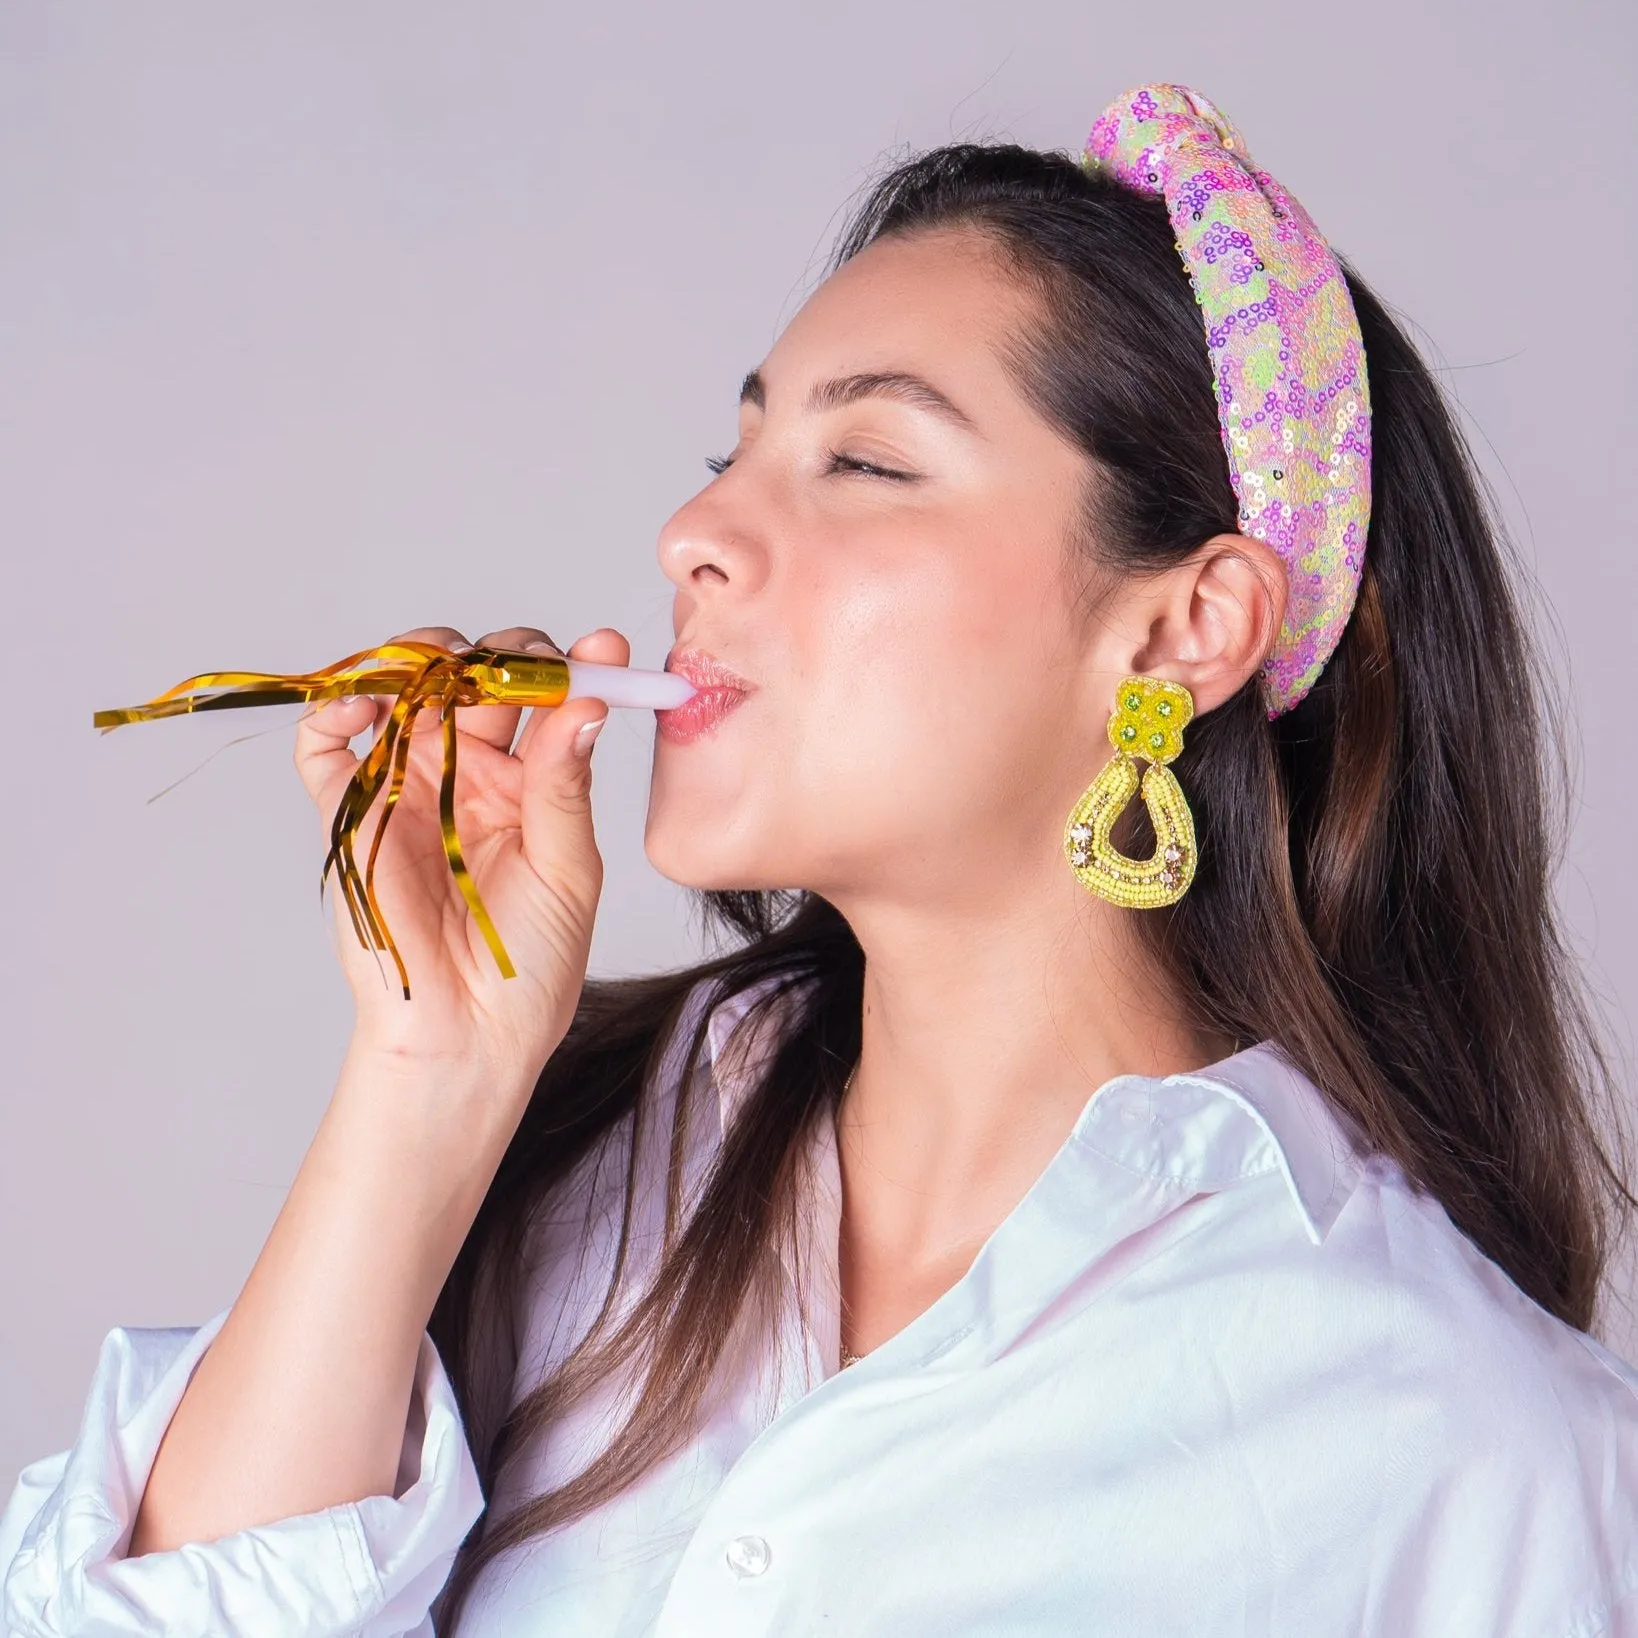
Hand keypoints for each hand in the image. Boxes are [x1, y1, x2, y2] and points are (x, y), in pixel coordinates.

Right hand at [293, 623, 622, 1093]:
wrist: (470, 1034)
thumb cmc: (532, 963)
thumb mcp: (567, 869)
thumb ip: (566, 785)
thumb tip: (587, 704)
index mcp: (530, 783)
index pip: (545, 700)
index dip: (569, 666)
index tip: (601, 647)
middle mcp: (468, 773)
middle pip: (473, 679)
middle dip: (494, 655)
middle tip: (514, 662)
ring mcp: (408, 787)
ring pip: (402, 693)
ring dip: (418, 662)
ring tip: (441, 667)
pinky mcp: (353, 815)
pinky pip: (327, 749)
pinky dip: (333, 712)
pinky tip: (364, 704)